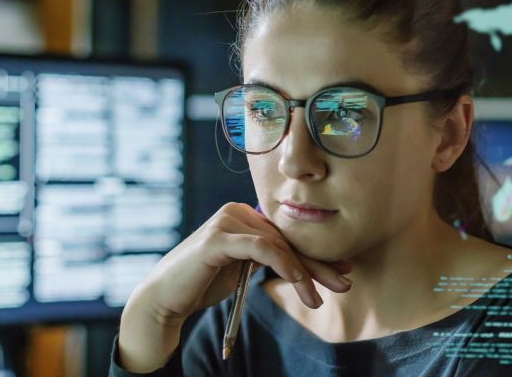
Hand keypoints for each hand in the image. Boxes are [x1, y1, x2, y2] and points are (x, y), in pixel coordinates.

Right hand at [116, 202, 351, 371]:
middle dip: (318, 264)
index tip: (343, 271)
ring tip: (317, 300)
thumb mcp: (244, 270)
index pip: (287, 236)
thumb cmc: (203, 285)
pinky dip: (284, 266)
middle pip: (287, 239)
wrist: (165, 299)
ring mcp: (226, 221)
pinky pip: (262, 249)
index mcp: (243, 216)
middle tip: (345, 283)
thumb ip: (268, 259)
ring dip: (303, 274)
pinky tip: (299, 284)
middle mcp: (236, 212)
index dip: (316, 255)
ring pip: (278, 245)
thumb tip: (307, 265)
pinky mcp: (218, 238)